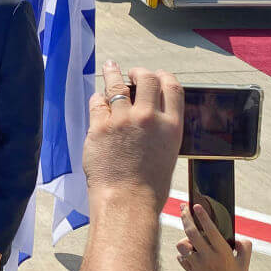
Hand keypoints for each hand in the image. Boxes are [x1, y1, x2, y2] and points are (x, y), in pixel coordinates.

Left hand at [83, 62, 183, 215]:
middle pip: (146, 78)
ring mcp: (123, 120)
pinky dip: (98, 99)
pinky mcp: (100, 126)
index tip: (157, 75)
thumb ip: (161, 129)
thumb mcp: (168, 153)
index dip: (164, 76)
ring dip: (113, 73)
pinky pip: (97, 102)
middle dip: (139, 72)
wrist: (127, 203)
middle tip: (133, 73)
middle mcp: (149, 118)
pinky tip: (98, 100)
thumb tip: (150, 113)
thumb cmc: (149, 187)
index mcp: (171, 126)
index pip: (172, 87)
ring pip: (117, 84)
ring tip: (110, 67)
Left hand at [176, 203, 251, 270]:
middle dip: (185, 216)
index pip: (210, 229)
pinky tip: (190, 254)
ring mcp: (198, 266)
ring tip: (190, 240)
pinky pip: (181, 258)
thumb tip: (235, 236)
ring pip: (182, 245)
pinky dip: (184, 254)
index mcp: (223, 252)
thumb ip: (244, 245)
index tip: (196, 205)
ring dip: (184, 239)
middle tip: (183, 207)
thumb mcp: (245, 262)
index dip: (202, 215)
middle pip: (191, 232)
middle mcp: (208, 258)